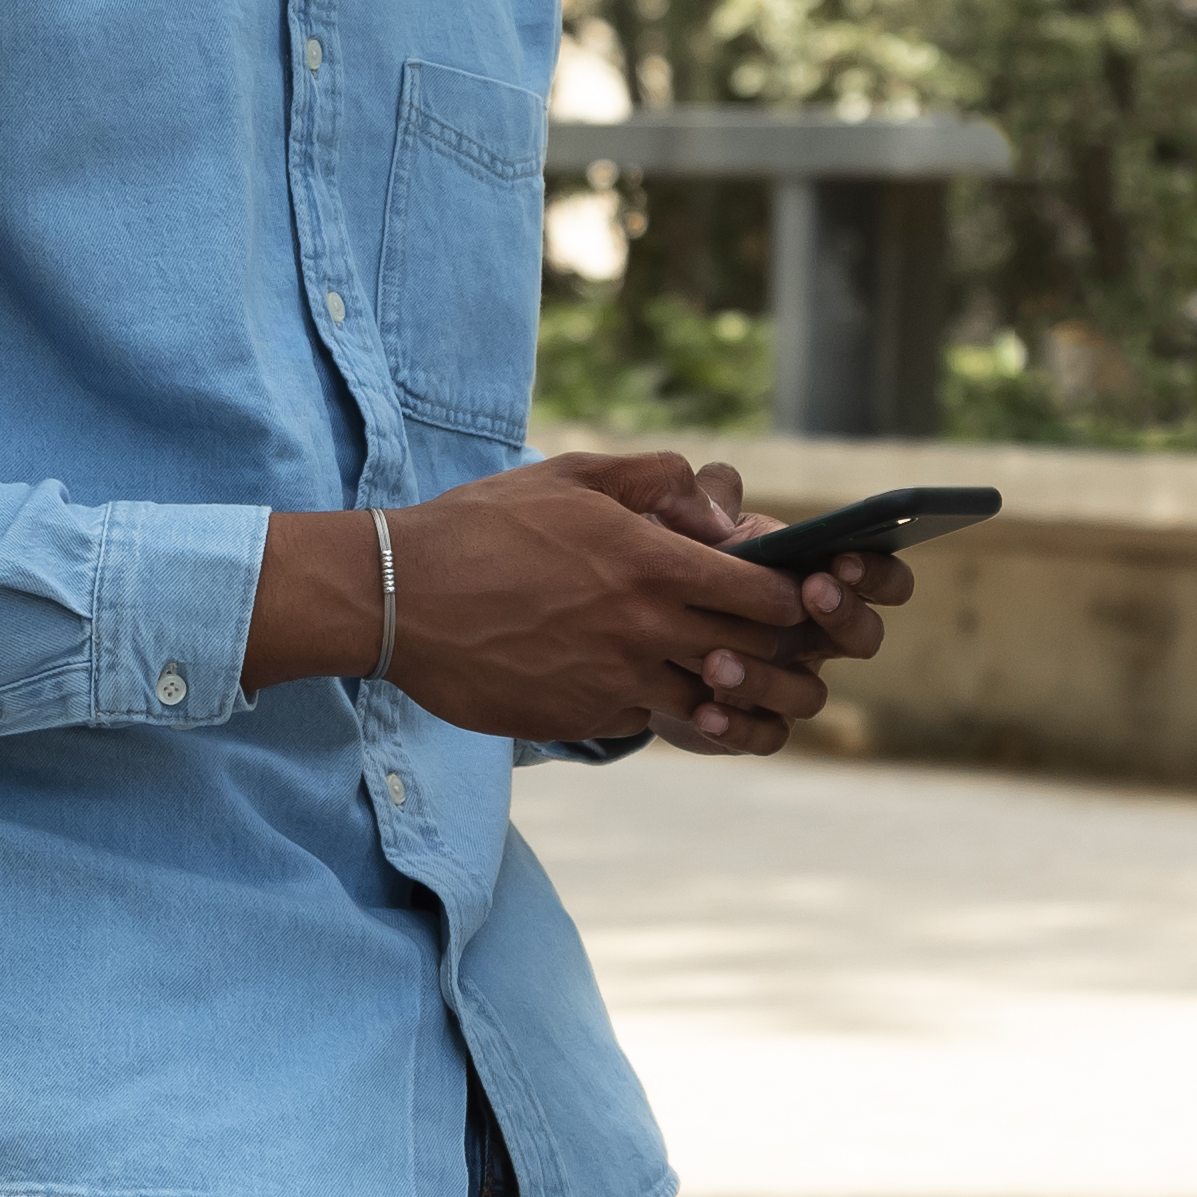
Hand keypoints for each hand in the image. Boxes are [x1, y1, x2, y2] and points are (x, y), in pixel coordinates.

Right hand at [243, 453, 853, 746]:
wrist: (398, 599)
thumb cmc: (482, 527)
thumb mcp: (573, 476)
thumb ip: (657, 480)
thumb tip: (719, 507)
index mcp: (650, 563)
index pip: (765, 594)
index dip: (796, 597)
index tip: (799, 595)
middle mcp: (644, 630)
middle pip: (756, 656)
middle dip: (788, 654)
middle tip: (797, 646)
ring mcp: (616, 682)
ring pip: (715, 703)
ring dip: (739, 694)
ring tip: (747, 681)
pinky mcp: (585, 719)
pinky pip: (655, 721)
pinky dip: (675, 711)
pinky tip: (676, 696)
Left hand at [627, 459, 912, 757]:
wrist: (638, 633)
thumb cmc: (683, 572)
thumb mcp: (694, 529)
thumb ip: (708, 501)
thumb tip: (721, 484)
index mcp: (820, 582)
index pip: (883, 579)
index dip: (876, 572)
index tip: (840, 558)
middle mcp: (817, 638)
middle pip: (865, 638)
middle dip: (843, 614)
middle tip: (809, 592)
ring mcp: (791, 686)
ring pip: (811, 694)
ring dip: (768, 677)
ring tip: (716, 660)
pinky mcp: (757, 726)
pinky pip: (768, 737)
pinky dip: (738, 726)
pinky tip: (703, 711)